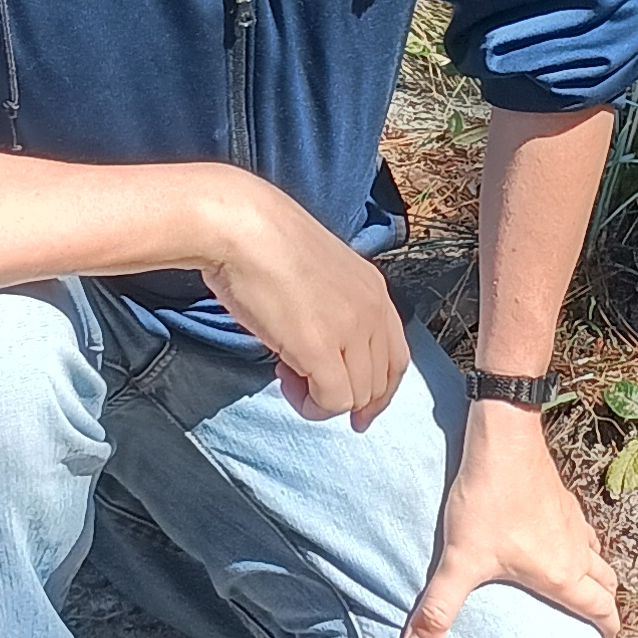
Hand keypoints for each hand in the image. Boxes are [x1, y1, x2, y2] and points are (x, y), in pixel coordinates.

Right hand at [199, 176, 409, 430]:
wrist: (240, 226)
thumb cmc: (263, 242)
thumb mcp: (317, 272)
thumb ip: (333, 308)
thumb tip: (322, 349)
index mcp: (375, 290)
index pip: (397, 358)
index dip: (379, 392)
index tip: (357, 411)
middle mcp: (372, 311)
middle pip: (379, 384)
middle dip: (346, 399)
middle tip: (303, 383)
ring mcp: (350, 330)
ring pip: (357, 397)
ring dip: (322, 400)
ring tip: (287, 373)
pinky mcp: (320, 348)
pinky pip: (333, 401)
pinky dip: (311, 406)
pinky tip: (285, 378)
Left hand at [400, 400, 619, 637]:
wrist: (503, 440)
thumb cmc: (487, 501)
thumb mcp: (460, 559)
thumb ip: (438, 608)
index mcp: (561, 574)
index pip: (600, 609)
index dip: (608, 629)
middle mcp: (575, 549)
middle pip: (606, 583)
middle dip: (604, 603)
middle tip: (595, 619)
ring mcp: (571, 520)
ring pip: (596, 554)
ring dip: (594, 572)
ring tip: (578, 584)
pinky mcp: (560, 496)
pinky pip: (581, 529)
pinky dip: (579, 543)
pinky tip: (556, 538)